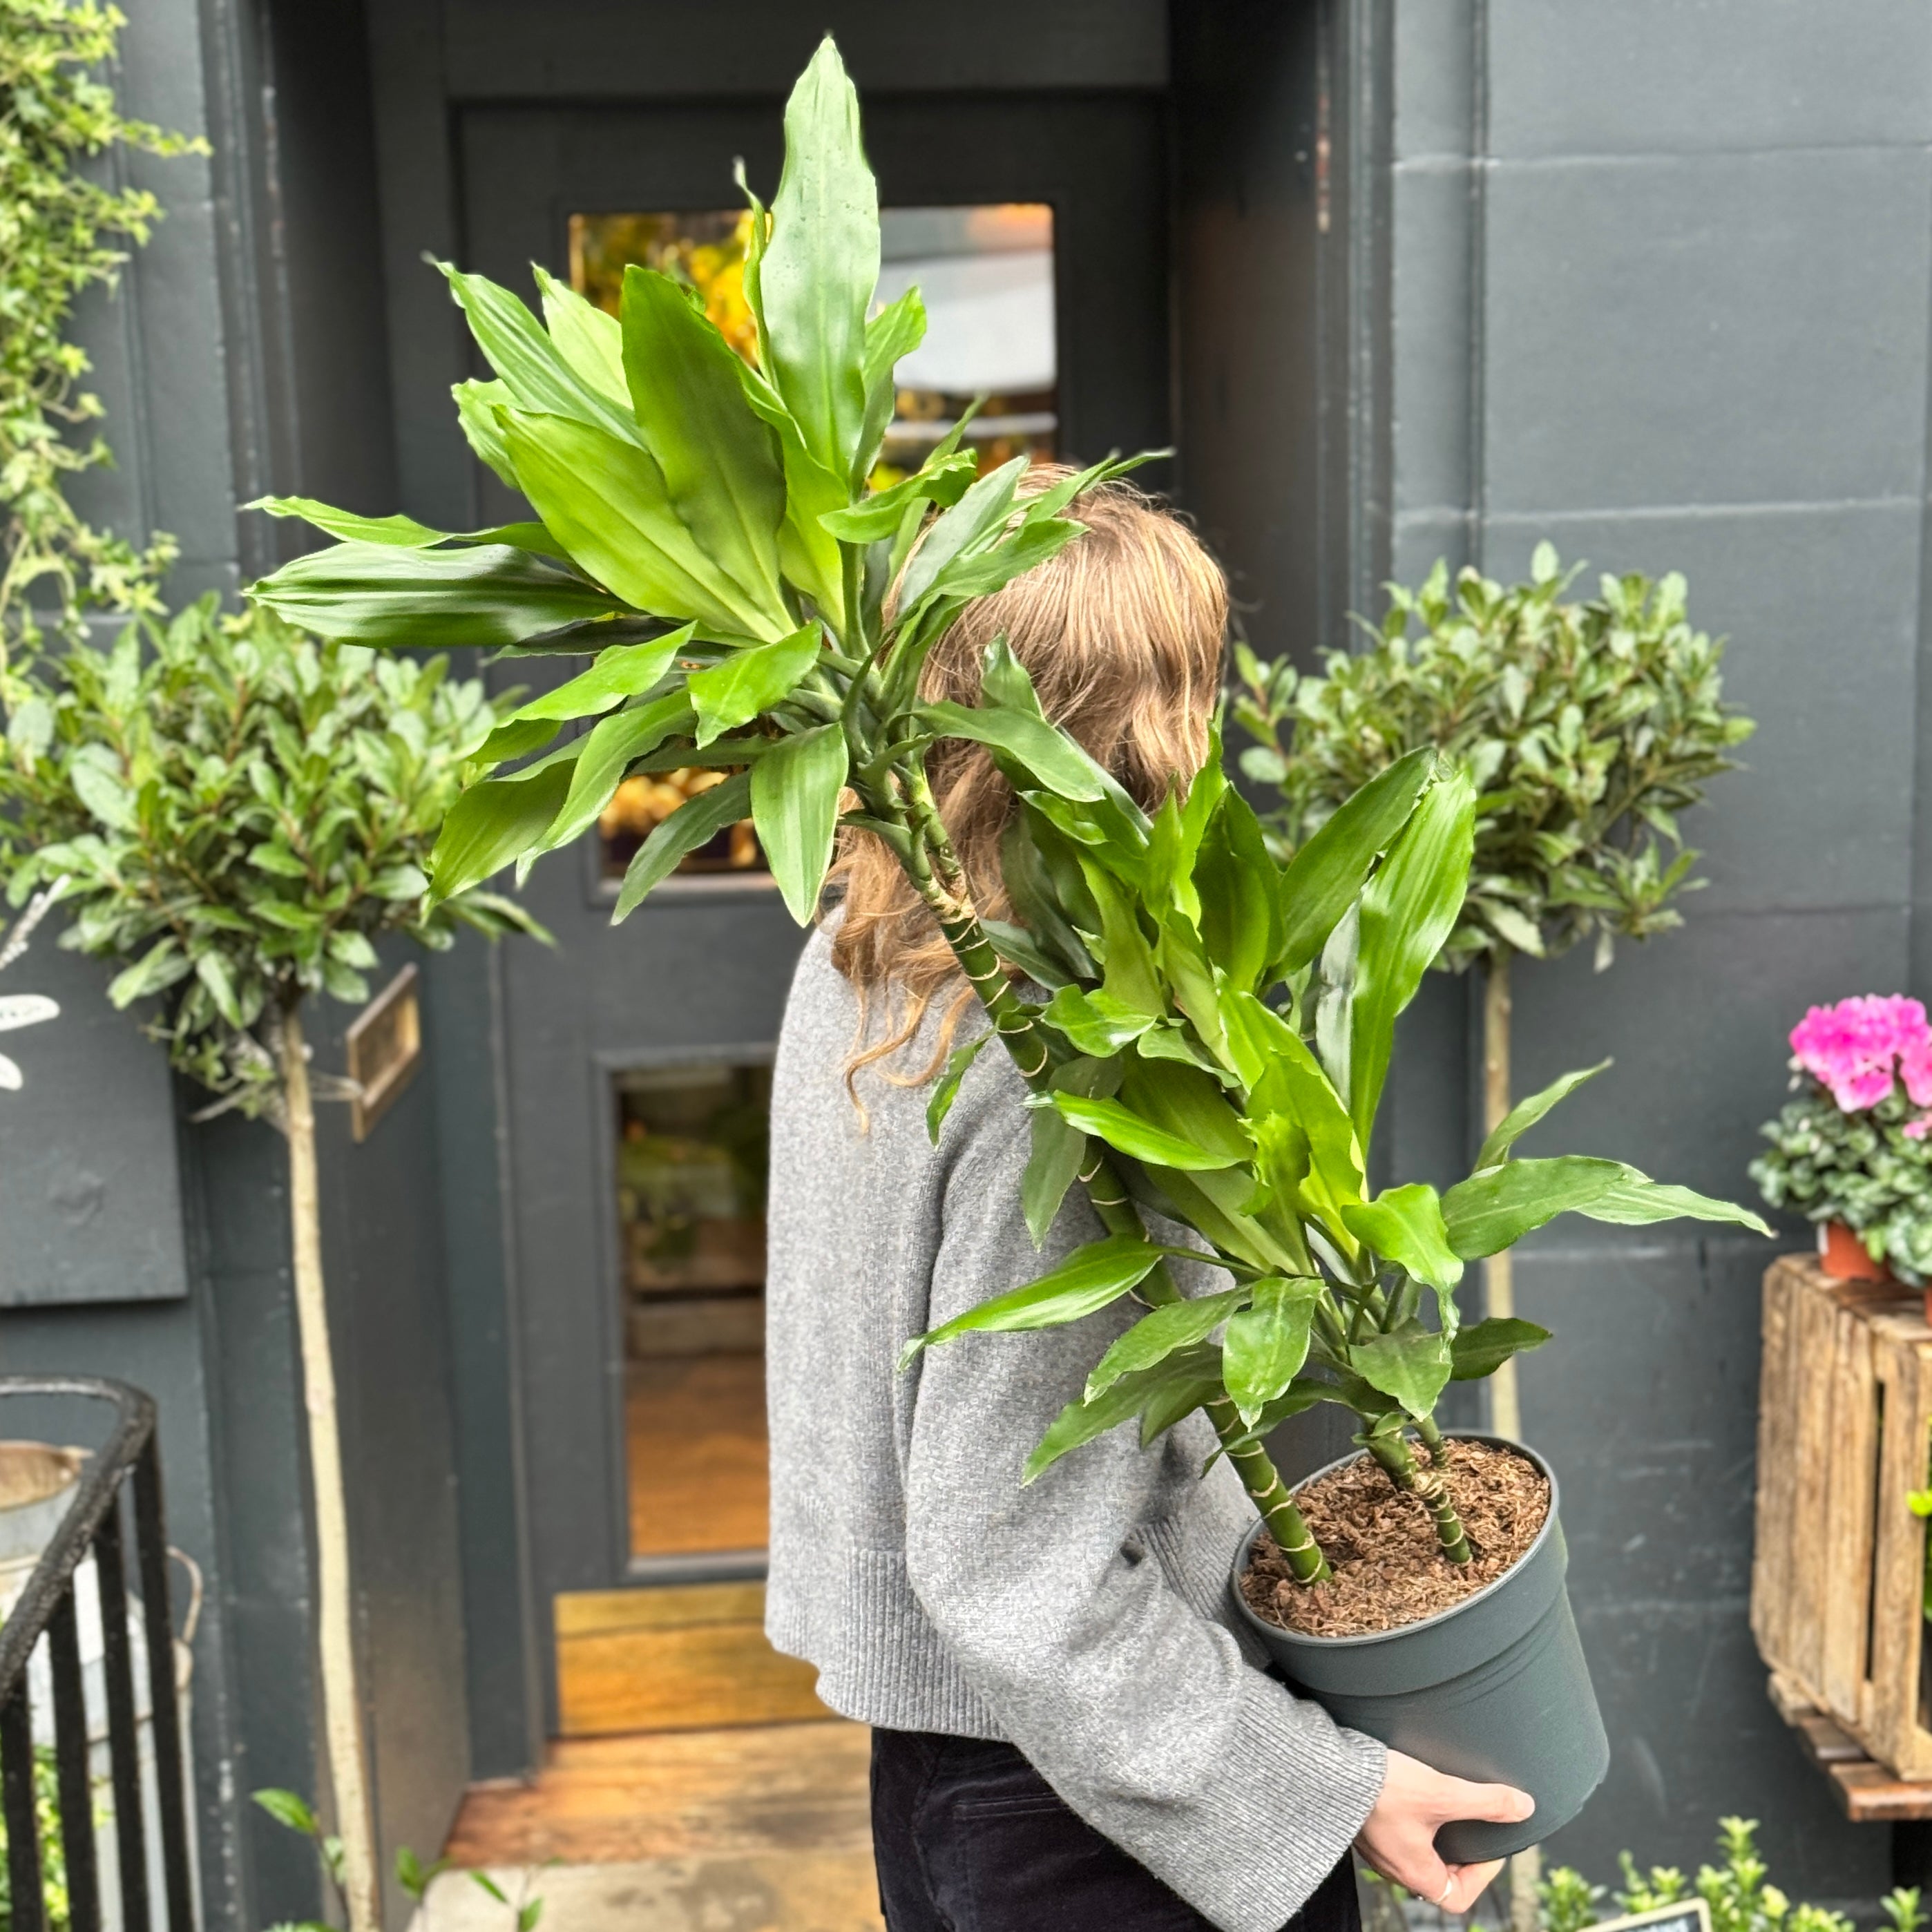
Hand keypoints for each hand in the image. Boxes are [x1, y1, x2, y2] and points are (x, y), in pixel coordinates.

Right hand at [1355, 1748, 1533, 1913]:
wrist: (1331, 1767)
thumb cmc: (1381, 1788)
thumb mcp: (1442, 1794)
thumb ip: (1486, 1802)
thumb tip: (1524, 1807)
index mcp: (1414, 1873)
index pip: (1457, 1898)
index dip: (1481, 1878)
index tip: (1489, 1848)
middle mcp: (1393, 1868)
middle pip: (1437, 1876)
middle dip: (1459, 1853)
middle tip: (1470, 1824)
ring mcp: (1376, 1847)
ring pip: (1415, 1854)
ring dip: (1435, 1835)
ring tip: (1444, 1804)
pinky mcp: (1364, 1824)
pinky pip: (1396, 1835)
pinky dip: (1412, 1822)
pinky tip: (1411, 1793)